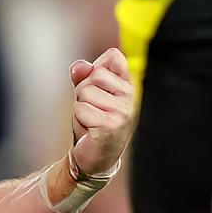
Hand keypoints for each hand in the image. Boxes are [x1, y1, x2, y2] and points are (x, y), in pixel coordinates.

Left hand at [68, 48, 133, 176]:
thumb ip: (82, 74)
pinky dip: (80, 120)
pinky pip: (81, 110)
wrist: (96, 157)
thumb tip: (80, 66)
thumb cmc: (93, 121)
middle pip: (93, 75)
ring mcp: (124, 111)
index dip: (96, 68)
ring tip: (92, 121)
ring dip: (80, 107)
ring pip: (84, 92)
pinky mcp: (112, 125)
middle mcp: (131, 96)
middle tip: (92, 109)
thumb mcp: (87, 92)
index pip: (114, 56)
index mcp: (129, 84)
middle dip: (83, 91)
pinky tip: (91, 131)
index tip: (98, 86)